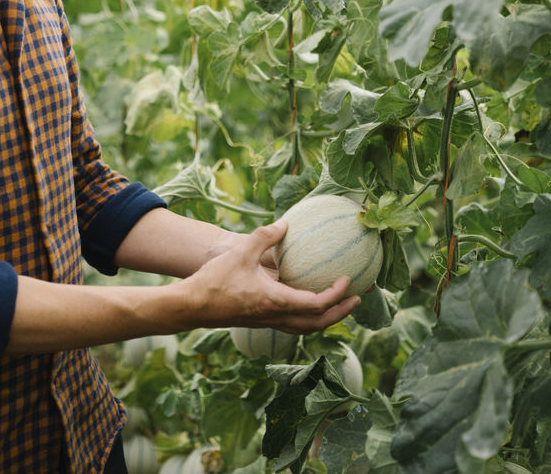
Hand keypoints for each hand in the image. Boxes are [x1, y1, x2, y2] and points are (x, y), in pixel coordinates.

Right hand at [176, 220, 358, 334]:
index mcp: (276, 301)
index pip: (316, 304)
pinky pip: (292, 325)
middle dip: (341, 313)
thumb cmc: (215, 280)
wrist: (192, 306)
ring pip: (305, 328)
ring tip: (339, 305)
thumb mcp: (241, 252)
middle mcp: (275, 317)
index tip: (347, 280)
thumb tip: (285, 223)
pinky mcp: (260, 322)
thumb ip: (265, 236)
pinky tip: (306, 304)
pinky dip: (308, 318)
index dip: (336, 294)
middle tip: (358, 298)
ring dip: (326, 319)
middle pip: (318, 323)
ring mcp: (267, 322)